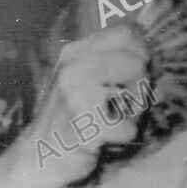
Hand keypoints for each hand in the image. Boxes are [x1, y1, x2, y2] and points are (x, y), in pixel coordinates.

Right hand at [30, 26, 150, 183]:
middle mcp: (75, 68)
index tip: (135, 72)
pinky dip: (124, 137)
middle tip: (122, 104)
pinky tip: (104, 138)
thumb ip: (105, 58)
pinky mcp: (86, 125)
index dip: (141, 52)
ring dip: (134, 112)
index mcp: (75, 52)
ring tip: (112, 119)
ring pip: (139, 92)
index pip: (126, 32)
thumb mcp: (78, 77)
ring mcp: (78, 95)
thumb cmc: (67, 116)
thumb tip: (148, 46)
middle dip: (141, 87)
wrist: (38, 155)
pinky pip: (130, 128)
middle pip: (138, 62)